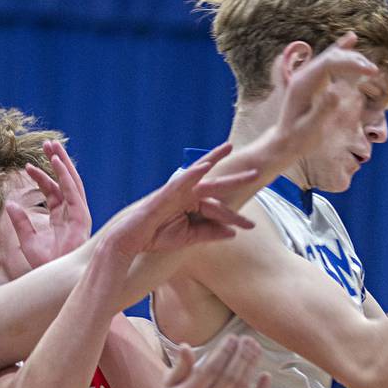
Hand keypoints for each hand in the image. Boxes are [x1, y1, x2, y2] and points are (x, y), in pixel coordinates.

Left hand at [7, 140, 91, 267]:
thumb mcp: (27, 241)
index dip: (41, 177)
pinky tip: (58, 163)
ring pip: (72, 182)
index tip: (27, 166)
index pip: (53, 192)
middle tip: (48, 144)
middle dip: (57, 162)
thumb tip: (10, 204)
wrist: (56, 280)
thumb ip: (20, 221)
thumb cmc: (45, 265)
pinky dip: (66, 176)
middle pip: (65, 182)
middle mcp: (72, 214)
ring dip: (63, 163)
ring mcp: (78, 215)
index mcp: (62, 218)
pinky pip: (74, 192)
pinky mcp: (82, 218)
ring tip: (53, 146)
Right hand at [104, 144, 258, 260]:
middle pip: (214, 184)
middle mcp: (186, 194)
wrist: (132, 240)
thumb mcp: (188, 237)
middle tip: (256, 173)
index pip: (217, 207)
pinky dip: (192, 173)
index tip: (251, 226)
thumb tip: (233, 233)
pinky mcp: (165, 193)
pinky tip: (205, 166)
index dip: (235, 217)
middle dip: (234, 179)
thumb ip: (210, 233)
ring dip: (214, 159)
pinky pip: (181, 180)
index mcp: (191, 204)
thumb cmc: (155, 236)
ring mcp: (175, 191)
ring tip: (229, 147)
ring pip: (198, 174)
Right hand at [153, 336, 268, 387]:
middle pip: (229, 377)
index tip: (232, 337)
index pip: (211, 370)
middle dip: (240, 355)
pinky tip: (266, 375)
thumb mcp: (168, 387)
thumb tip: (186, 346)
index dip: (224, 352)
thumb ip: (180, 367)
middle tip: (248, 339)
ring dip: (251, 367)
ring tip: (255, 349)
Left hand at [276, 32, 378, 156]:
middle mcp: (303, 76)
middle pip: (331, 57)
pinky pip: (329, 62)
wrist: (284, 143)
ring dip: (352, 58)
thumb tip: (336, 91)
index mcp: (301, 84)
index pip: (328, 63)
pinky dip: (342, 52)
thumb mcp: (310, 129)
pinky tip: (352, 38)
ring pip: (331, 57)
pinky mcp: (314, 80)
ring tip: (371, 68)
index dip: (350, 64)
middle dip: (354, 60)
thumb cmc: (298, 139)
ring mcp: (308, 76)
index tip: (369, 72)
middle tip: (373, 71)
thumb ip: (321, 110)